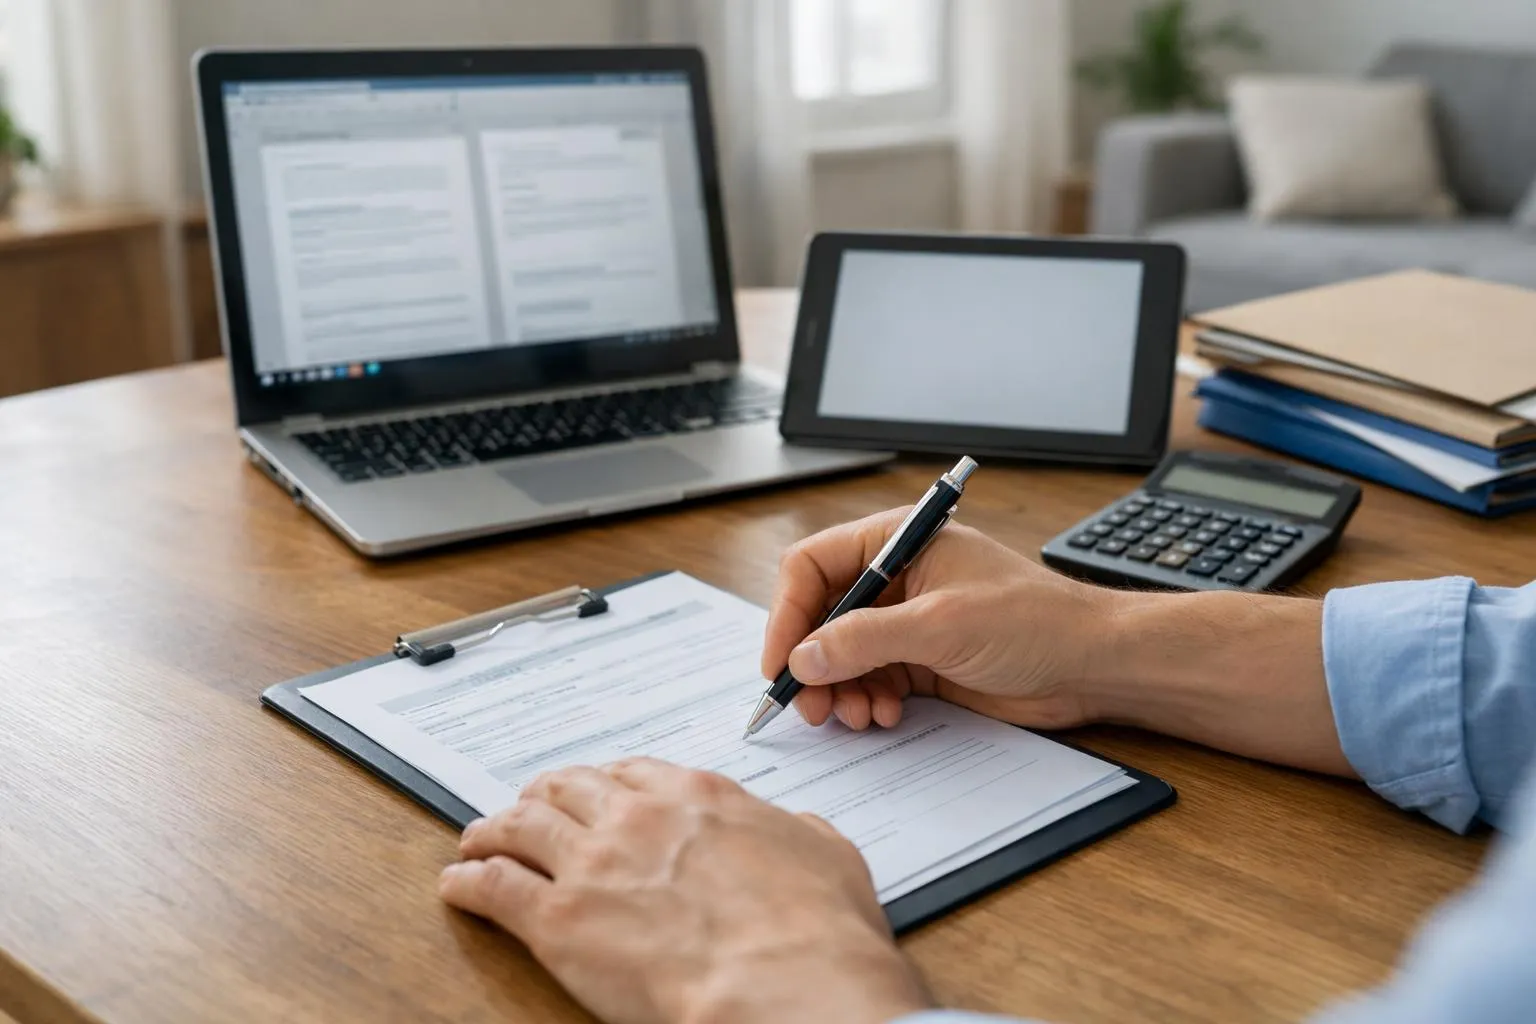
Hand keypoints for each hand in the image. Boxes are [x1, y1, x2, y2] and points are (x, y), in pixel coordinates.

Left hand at [439, 759, 931, 1023]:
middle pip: (567, 788)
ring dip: (492, 829)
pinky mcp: (557, 919)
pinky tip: (458, 883)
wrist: (786, 980)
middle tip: (528, 807)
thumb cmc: (815, 929)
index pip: (631, 771)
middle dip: (541, 795)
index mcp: (698, 797)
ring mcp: (592, 863)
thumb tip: (800, 831)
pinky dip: (468, 880)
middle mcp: (637, 817)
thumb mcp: (827, 854)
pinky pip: (493, 887)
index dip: (602, 781)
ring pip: (519, 826)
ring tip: (477, 839)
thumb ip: (800, 832)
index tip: (593, 791)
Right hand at [764, 508, 1116, 731]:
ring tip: (857, 715)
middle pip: (821, 616)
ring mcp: (907, 621)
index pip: (813, 567)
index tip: (781, 663)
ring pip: (841, 655)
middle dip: (812, 663)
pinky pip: (870, 681)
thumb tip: (804, 657)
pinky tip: (885, 716)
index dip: (788, 615)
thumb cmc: (1034, 620)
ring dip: (839, 689)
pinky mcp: (921, 661)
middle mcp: (896, 578)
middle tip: (811, 706)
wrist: (1091, 664)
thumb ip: (866, 639)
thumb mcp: (941, 625)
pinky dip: (866, 701)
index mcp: (897, 541)